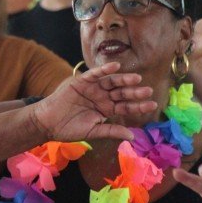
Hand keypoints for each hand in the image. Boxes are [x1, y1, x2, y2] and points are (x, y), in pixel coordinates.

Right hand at [30, 62, 156, 142]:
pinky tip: (115, 66)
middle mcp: (101, 97)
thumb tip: (133, 136)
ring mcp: (92, 88)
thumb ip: (112, 130)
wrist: (48, 123)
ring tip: (136, 78)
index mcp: (106, 109)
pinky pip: (94, 74)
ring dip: (123, 79)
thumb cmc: (69, 129)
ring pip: (111, 82)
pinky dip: (104, 69)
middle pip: (121, 93)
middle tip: (148, 90)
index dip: (138, 105)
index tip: (153, 104)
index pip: (125, 106)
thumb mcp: (93, 132)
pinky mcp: (81, 81)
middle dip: (135, 92)